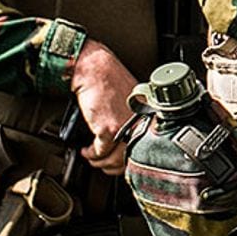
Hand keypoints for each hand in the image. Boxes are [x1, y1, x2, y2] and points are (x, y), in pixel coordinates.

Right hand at [70, 39, 138, 175]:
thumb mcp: (130, 103)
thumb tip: (127, 142)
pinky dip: (91, 155)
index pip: (146, 148)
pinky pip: (100, 152)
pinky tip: (87, 151)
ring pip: (114, 158)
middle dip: (113, 166)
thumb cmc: (110, 82)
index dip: (130, 159)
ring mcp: (125, 126)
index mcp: (148, 116)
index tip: (120, 163)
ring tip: (94, 158)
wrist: (96, 69)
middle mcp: (140, 122)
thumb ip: (133, 121)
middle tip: (104, 165)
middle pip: (130, 157)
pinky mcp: (107, 127)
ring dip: (100, 162)